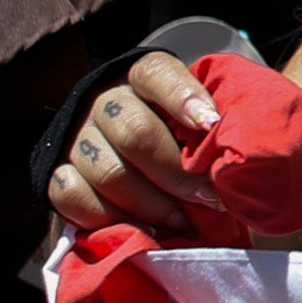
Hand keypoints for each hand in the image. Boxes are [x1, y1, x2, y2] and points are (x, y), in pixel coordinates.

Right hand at [43, 47, 230, 237]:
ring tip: (184, 220)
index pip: (158, 74)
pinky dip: (113, 219)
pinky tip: (144, 228)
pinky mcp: (55, 172)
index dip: (184, 98)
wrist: (130, 150)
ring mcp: (76, 137)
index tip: (212, 126)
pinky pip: (75, 198)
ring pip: (110, 173)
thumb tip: (246, 151)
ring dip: (153, 204)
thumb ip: (221, 121)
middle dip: (178, 174)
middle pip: (136, 134)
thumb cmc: (183, 134)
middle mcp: (105, 100)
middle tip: (209, 197)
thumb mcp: (204, 115)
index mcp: (143, 75)